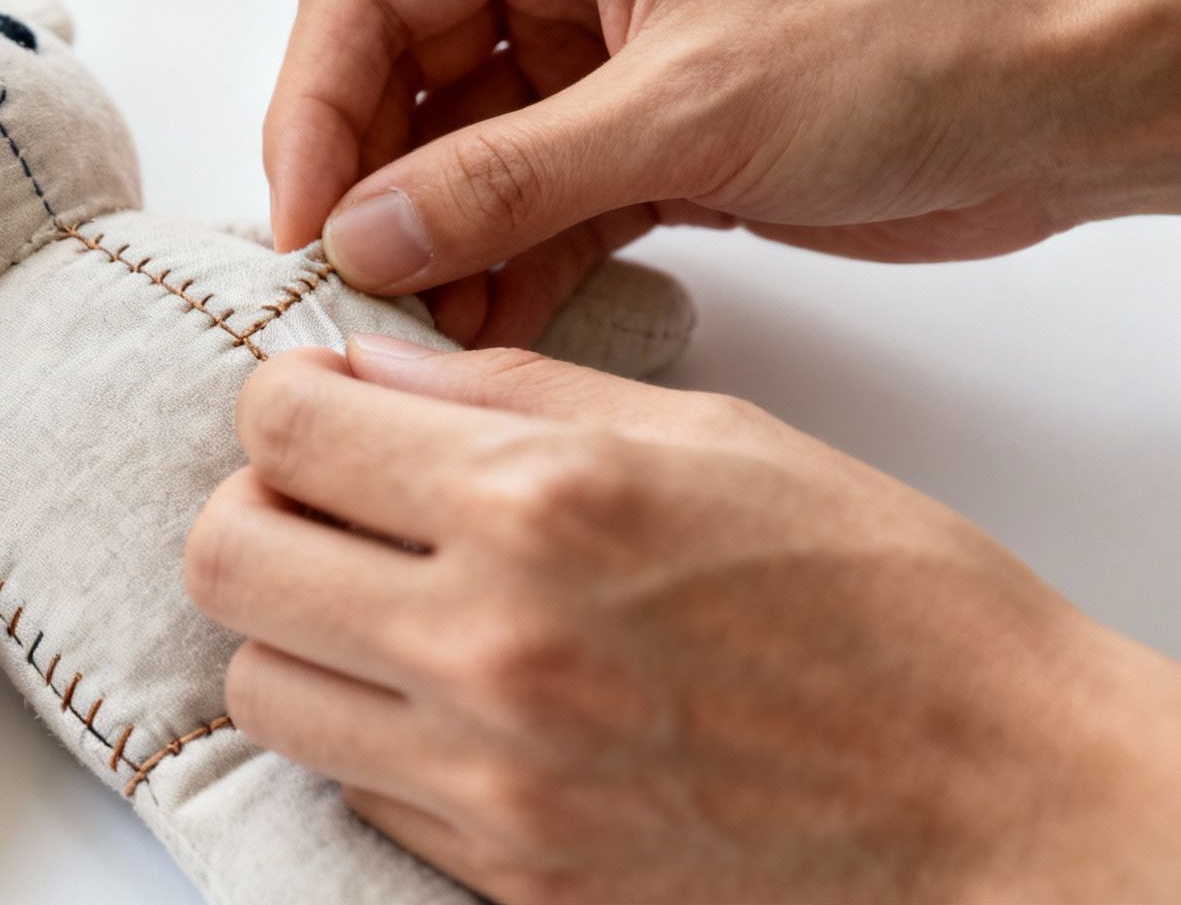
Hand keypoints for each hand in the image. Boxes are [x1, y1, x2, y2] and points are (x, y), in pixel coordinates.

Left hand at [185, 339, 1180, 902]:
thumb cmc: (887, 604)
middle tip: (327, 504)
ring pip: (260, 688)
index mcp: (543, 500)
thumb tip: (367, 370)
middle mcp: (491, 643)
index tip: (319, 412)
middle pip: (228, 556)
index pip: (282, 427)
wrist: (996, 799)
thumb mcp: (710, 435)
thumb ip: (511, 392)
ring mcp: (490, 778)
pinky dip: (368, 732)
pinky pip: (349, 785)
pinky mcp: (507, 872)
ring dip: (298, 632)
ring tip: (386, 608)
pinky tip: (450, 698)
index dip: (284, 403)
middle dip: (258, 510)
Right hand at [263, 0, 1180, 346]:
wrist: (1056, 99)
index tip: (304, 227)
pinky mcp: (639, 138)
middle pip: (399, 80)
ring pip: (459, 157)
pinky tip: (485, 333)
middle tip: (344, 295)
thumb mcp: (685, 109)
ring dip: (434, 246)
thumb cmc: (908, 43)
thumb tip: (363, 233)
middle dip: (369, 191)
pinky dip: (504, 269)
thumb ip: (507, 178)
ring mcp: (598, 59)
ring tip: (414, 336)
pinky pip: (530, 206)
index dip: (315, 114)